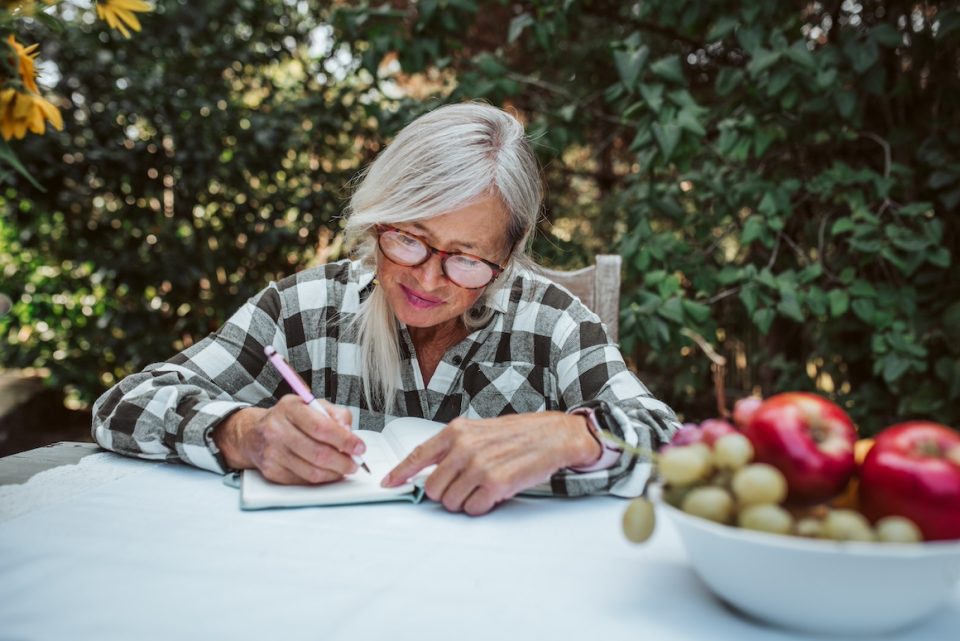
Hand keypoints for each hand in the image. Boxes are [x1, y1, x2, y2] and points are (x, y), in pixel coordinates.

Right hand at [212, 395, 364, 484]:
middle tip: (355, 463)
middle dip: (343, 461)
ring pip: (311, 471)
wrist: (254, 433)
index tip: (359, 447)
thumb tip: (349, 434)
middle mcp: (277, 430)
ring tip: (344, 468)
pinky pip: (302, 480)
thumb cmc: (289, 418)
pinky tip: (326, 472)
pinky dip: (320, 479)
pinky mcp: (271, 471)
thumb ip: (336, 415)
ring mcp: (272, 452)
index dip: (344, 440)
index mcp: (290, 408)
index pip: (321, 427)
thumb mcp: (313, 405)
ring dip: (334, 473)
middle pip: (318, 453)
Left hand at [381, 411, 600, 515]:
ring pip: (450, 502)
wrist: (554, 435)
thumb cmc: (519, 434)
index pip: (418, 455)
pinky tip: (494, 493)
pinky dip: (481, 506)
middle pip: (432, 488)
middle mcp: (464, 448)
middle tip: (465, 486)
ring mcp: (479, 466)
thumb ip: (453, 447)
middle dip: (445, 493)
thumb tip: (429, 469)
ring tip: (483, 486)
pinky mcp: (495, 484)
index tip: (389, 483)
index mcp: (457, 432)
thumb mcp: (479, 431)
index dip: (400, 473)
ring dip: (465, 501)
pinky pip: (472, 509)